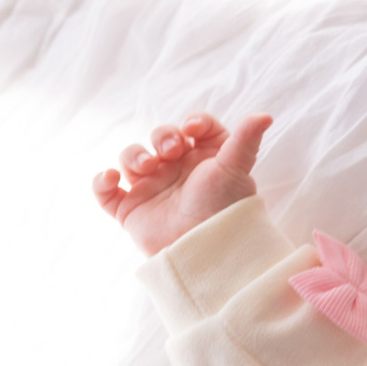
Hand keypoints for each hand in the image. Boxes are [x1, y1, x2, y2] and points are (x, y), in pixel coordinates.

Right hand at [93, 113, 271, 255]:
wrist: (203, 249)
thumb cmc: (223, 208)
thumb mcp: (235, 169)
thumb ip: (246, 139)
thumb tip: (265, 115)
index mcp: (206, 159)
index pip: (195, 128)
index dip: (193, 122)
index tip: (192, 130)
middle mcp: (179, 171)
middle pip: (161, 137)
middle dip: (162, 136)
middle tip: (171, 151)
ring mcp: (153, 189)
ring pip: (131, 158)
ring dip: (133, 155)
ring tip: (147, 167)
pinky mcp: (132, 210)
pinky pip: (106, 192)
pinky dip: (101, 182)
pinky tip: (111, 178)